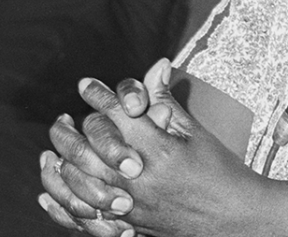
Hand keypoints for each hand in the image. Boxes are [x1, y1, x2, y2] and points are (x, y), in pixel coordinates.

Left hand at [42, 64, 262, 236]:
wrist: (235, 218)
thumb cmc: (220, 171)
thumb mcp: (196, 133)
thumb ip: (167, 101)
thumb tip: (156, 67)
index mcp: (161, 151)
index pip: (117, 116)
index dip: (99, 96)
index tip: (87, 85)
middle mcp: (141, 180)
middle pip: (89, 149)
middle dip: (70, 130)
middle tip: (62, 118)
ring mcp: (132, 206)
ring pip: (80, 182)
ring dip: (62, 161)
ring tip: (56, 147)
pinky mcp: (129, 225)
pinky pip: (84, 216)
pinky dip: (63, 202)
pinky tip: (52, 188)